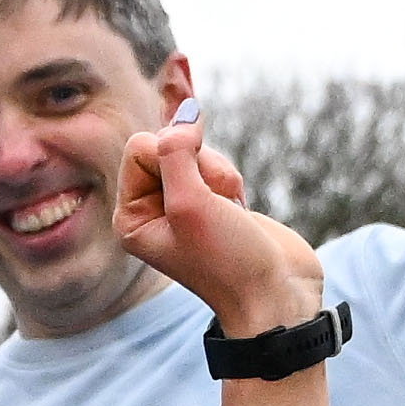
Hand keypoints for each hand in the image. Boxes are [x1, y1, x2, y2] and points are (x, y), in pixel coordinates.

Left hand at [112, 114, 328, 341]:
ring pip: (195, 152)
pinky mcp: (210, 201)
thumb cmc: (228, 260)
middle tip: (216, 203)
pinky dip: (230, 179)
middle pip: (168, 145)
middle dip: (200, 165)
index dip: (173, 156)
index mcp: (130, 217)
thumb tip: (186, 109)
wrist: (274, 296)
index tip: (196, 191)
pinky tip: (236, 207)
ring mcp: (181, 205)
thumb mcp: (190, 203)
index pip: (140, 147)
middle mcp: (150, 210)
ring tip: (230, 208)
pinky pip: (214, 164)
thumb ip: (177, 151)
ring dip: (219, 174)